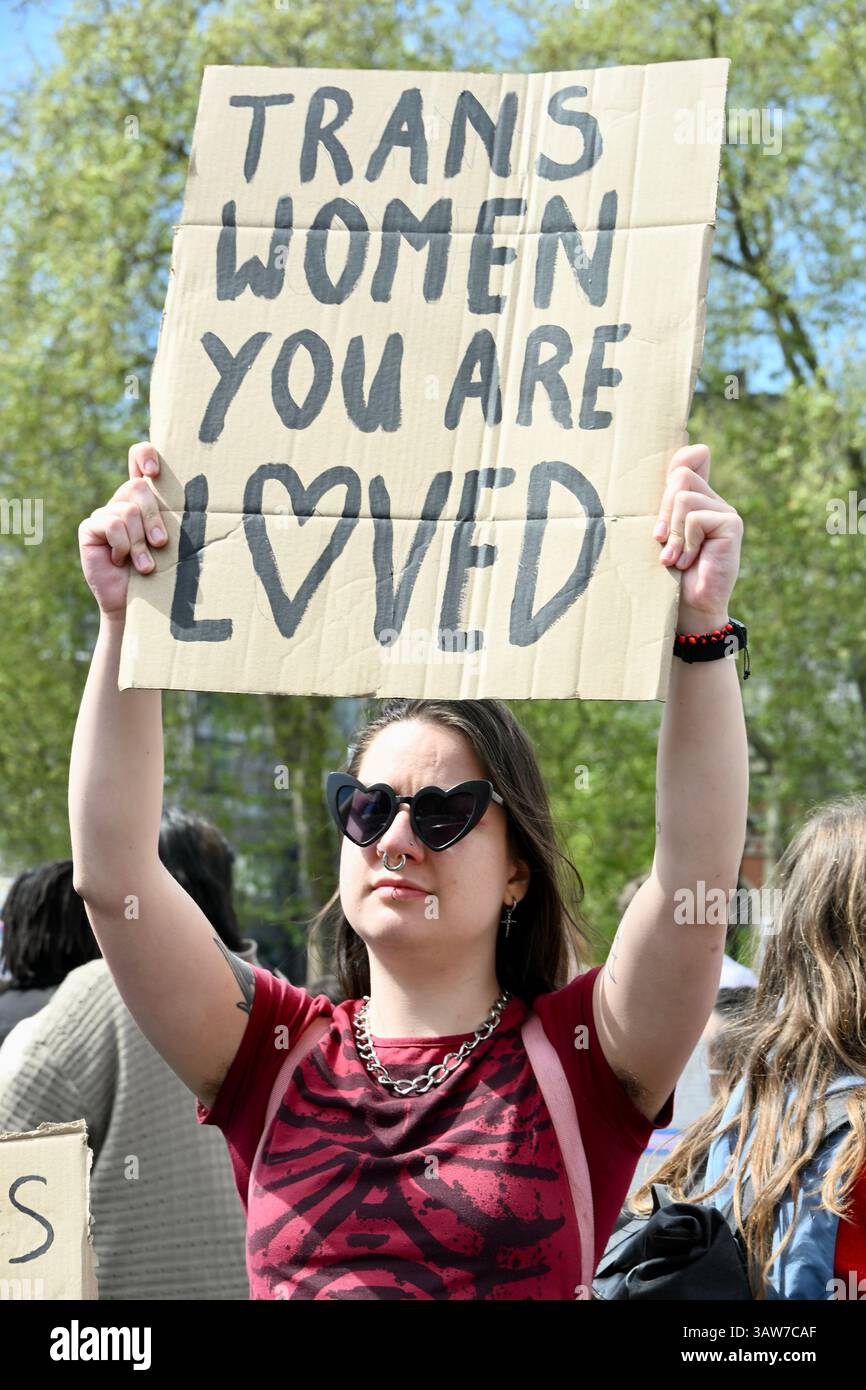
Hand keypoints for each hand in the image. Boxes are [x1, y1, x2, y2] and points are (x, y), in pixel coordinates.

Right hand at [78, 442, 167, 618]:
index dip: (146, 455)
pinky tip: (121, 561)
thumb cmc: (163, 574)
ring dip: (139, 543)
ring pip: (127, 511)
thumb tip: (200, 506)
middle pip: (138, 487)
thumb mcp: (174, 544)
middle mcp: (123, 500)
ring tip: (144, 565)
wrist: (137, 603)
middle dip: (153, 517)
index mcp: (145, 498)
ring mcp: (104, 513)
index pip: (139, 456)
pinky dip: (122, 546)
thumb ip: (178, 521)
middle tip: (161, 544)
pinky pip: (111, 524)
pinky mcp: (89, 528)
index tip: (155, 473)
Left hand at [653, 444, 742, 628]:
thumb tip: (688, 456)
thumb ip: (667, 501)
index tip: (670, 483)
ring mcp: (725, 511)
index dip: (679, 462)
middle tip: (661, 542)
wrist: (688, 609)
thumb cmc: (669, 575)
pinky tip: (689, 561)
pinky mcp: (732, 523)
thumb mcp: (661, 533)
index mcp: (696, 499)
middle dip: (663, 511)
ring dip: (673, 532)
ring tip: (675, 557)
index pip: (690, 459)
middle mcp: (713, 501)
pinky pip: (695, 518)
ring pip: (684, 497)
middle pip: (680, 476)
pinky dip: (686, 542)